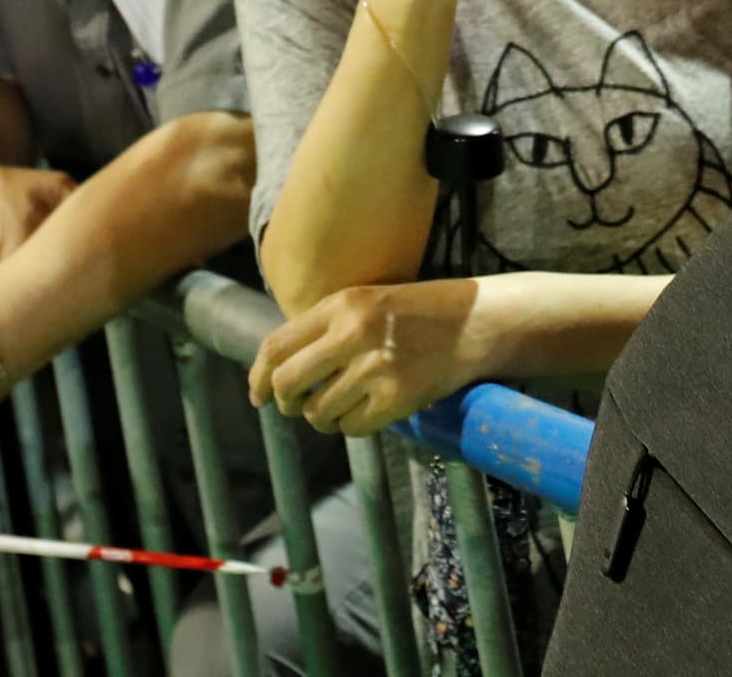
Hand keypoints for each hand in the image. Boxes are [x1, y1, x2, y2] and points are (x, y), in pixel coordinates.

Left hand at [248, 278, 486, 437]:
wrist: (474, 321)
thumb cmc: (416, 314)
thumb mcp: (364, 303)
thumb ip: (323, 329)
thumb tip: (277, 372)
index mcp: (341, 305)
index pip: (276, 346)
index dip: (258, 376)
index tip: (257, 395)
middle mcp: (353, 333)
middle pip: (287, 383)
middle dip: (285, 403)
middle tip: (296, 407)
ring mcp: (375, 367)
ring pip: (318, 412)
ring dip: (324, 418)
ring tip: (344, 405)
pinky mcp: (397, 397)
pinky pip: (352, 428)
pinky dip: (352, 426)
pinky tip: (368, 410)